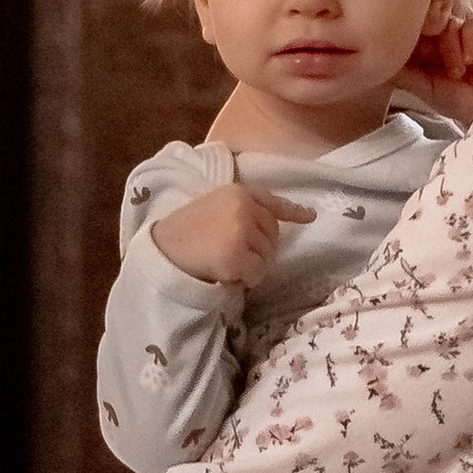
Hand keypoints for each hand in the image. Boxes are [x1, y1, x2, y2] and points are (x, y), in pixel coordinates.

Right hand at [150, 182, 307, 286]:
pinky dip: (247, 280)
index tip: (310, 217)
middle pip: (273, 236)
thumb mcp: (213, 206)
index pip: (272, 202)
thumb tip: (277, 226)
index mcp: (237, 192)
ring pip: (267, 257)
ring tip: (225, 262)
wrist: (161, 249)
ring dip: (252, 266)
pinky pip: (258, 273)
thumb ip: (242, 210)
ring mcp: (241, 230)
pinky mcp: (237, 254)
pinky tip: (227, 274)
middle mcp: (244, 207)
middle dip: (259, 250)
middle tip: (231, 255)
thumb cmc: (185, 232)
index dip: (293, 211)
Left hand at [397, 10, 472, 124]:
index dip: (407, 34)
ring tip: (457, 72)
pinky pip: (472, 23)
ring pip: (447, 22)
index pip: (409, 25)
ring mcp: (462, 28)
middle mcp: (440, 32)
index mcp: (422, 42)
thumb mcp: (419, 85)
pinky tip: (470, 61)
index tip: (409, 51)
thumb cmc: (455, 98)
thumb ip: (399, 70)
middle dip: (428, 41)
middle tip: (432, 60)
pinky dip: (470, 42)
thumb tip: (373, 59)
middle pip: (426, 19)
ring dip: (451, 49)